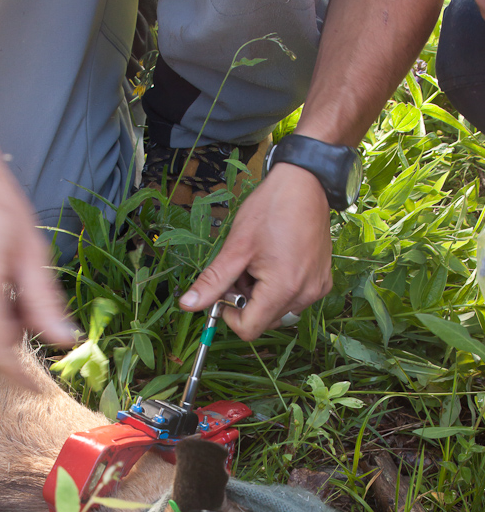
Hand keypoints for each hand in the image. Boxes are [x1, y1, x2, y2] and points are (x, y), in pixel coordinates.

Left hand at [179, 163, 332, 339]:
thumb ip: (213, 281)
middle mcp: (305, 295)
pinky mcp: (323, 281)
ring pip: (278, 311)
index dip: (230, 315)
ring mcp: (317, 289)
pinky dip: (280, 289)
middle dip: (246, 302)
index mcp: (283, 289)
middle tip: (241, 270)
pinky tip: (276, 263)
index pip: (249, 328)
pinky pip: (295, 299)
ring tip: (259, 264)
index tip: (225, 291)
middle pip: (264, 320)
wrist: (305, 183)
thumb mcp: (236, 247)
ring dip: (262, 296)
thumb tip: (188, 304)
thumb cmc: (271, 209)